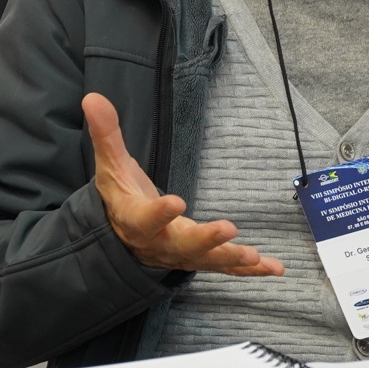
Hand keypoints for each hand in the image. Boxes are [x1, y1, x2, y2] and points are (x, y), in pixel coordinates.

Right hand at [83, 93, 284, 276]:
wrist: (121, 238)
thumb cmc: (119, 197)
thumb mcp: (111, 165)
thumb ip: (106, 134)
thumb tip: (92, 97)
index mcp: (135, 221)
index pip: (144, 219)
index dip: (158, 213)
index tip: (176, 201)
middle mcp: (159, 243)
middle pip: (182, 246)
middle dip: (206, 239)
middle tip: (228, 229)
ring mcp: (181, 255)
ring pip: (206, 261)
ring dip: (231, 259)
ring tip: (255, 256)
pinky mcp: (199, 259)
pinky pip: (224, 268)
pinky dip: (250, 270)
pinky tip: (276, 268)